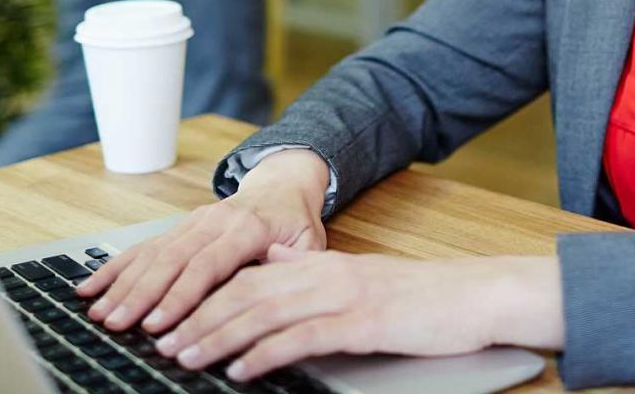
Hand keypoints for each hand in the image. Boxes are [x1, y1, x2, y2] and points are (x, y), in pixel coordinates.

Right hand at [76, 149, 329, 335]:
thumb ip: (291, 267)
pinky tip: (90, 285)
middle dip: (141, 295)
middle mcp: (214, 220)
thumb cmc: (296, 221)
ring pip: (152, 253)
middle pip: (172, 259)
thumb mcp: (309, 243)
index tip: (159, 322)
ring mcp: (193, 221)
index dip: (182, 294)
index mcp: (247, 227)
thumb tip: (273, 294)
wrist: (283, 183)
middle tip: (118, 324)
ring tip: (98, 312)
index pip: (209, 264)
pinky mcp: (178, 226)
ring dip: (122, 284)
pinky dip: (115, 267)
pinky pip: (143, 246)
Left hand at [149, 247, 563, 381]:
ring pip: (262, 313)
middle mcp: (323, 274)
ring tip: (183, 355)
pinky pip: (300, 338)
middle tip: (159, 339)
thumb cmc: (421, 301)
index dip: (204, 296)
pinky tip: (238, 369)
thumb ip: (316, 287)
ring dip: (217, 336)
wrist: (475, 296)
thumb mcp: (360, 287)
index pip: (248, 278)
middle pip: (244, 293)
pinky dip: (263, 353)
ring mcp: (341, 296)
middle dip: (196, 316)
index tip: (170, 316)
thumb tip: (275, 285)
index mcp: (319, 265)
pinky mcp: (360, 323)